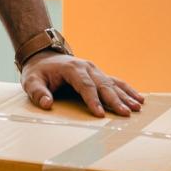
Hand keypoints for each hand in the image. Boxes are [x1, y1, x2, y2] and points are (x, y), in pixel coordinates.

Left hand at [20, 52, 144, 117]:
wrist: (43, 56)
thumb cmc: (38, 72)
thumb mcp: (31, 81)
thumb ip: (38, 93)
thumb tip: (47, 104)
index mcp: (72, 68)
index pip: (85, 86)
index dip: (93, 100)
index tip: (100, 113)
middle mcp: (87, 67)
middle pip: (103, 84)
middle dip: (115, 100)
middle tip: (125, 114)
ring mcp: (94, 70)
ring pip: (113, 83)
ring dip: (126, 95)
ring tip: (137, 107)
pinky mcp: (98, 74)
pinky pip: (115, 81)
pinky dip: (128, 90)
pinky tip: (139, 98)